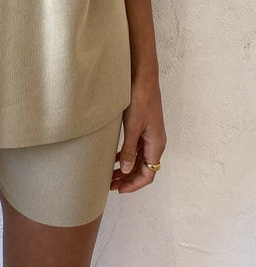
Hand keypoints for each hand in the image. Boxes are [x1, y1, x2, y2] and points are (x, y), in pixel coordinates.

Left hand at [110, 75, 166, 192]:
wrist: (143, 77)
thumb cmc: (140, 99)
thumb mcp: (132, 126)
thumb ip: (130, 149)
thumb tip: (127, 170)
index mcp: (156, 144)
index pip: (148, 174)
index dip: (134, 184)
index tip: (119, 189)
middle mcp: (156, 141)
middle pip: (144, 168)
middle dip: (128, 179)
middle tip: (110, 185)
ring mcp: (151, 134)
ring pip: (140, 159)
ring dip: (127, 168)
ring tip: (111, 174)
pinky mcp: (145, 126)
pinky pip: (138, 148)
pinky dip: (128, 155)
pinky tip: (116, 157)